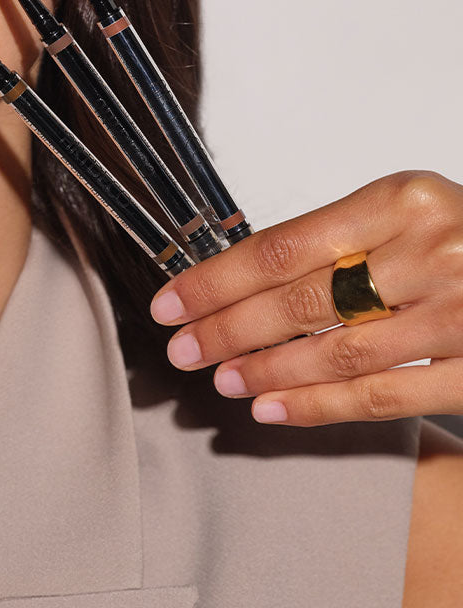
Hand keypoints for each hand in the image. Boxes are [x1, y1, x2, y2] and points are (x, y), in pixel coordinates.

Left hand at [149, 171, 462, 425]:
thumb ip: (338, 239)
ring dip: (268, 370)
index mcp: (403, 199)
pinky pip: (388, 396)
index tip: (173, 300)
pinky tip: (275, 408)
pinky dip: (322, 406)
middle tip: (182, 347)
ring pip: (341, 351)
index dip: (218, 278)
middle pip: (304, 298)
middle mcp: (434, 250)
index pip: (284, 245)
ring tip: (221, 379)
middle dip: (228, 327)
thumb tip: (239, 278)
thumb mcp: (406, 209)